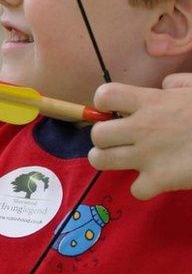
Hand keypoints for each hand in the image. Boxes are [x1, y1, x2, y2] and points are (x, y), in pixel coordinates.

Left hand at [88, 74, 191, 199]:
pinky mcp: (160, 180)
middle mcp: (142, 128)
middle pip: (96, 134)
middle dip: (105, 137)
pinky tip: (157, 180)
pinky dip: (144, 188)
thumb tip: (164, 86)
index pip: (104, 96)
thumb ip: (176, 84)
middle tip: (122, 139)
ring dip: (109, 160)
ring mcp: (148, 155)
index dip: (105, 103)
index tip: (118, 109)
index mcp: (151, 101)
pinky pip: (135, 189)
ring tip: (126, 159)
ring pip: (99, 160)